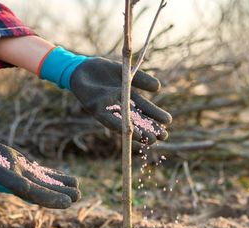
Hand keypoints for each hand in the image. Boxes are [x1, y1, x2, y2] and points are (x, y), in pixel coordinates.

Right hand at [0, 117, 79, 208]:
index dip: (50, 198)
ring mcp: (18, 174)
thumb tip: (21, 186)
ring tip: (78, 187)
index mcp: (7, 183)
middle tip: (79, 196)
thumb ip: (0, 172)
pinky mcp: (19, 167)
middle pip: (41, 190)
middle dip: (59, 193)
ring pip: (42, 182)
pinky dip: (52, 176)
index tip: (66, 202)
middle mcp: (15, 182)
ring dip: (60, 185)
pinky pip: (38, 173)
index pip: (32, 193)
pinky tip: (66, 178)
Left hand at [39, 47, 172, 144]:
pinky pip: (108, 120)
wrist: (80, 67)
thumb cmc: (102, 70)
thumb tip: (158, 87)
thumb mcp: (125, 72)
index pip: (145, 110)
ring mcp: (108, 109)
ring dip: (138, 132)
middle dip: (150, 129)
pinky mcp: (96, 109)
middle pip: (137, 120)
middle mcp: (119, 107)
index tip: (168, 122)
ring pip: (125, 124)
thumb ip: (141, 79)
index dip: (156, 116)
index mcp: (128, 98)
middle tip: (163, 136)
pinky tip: (130, 132)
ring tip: (150, 139)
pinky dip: (120, 126)